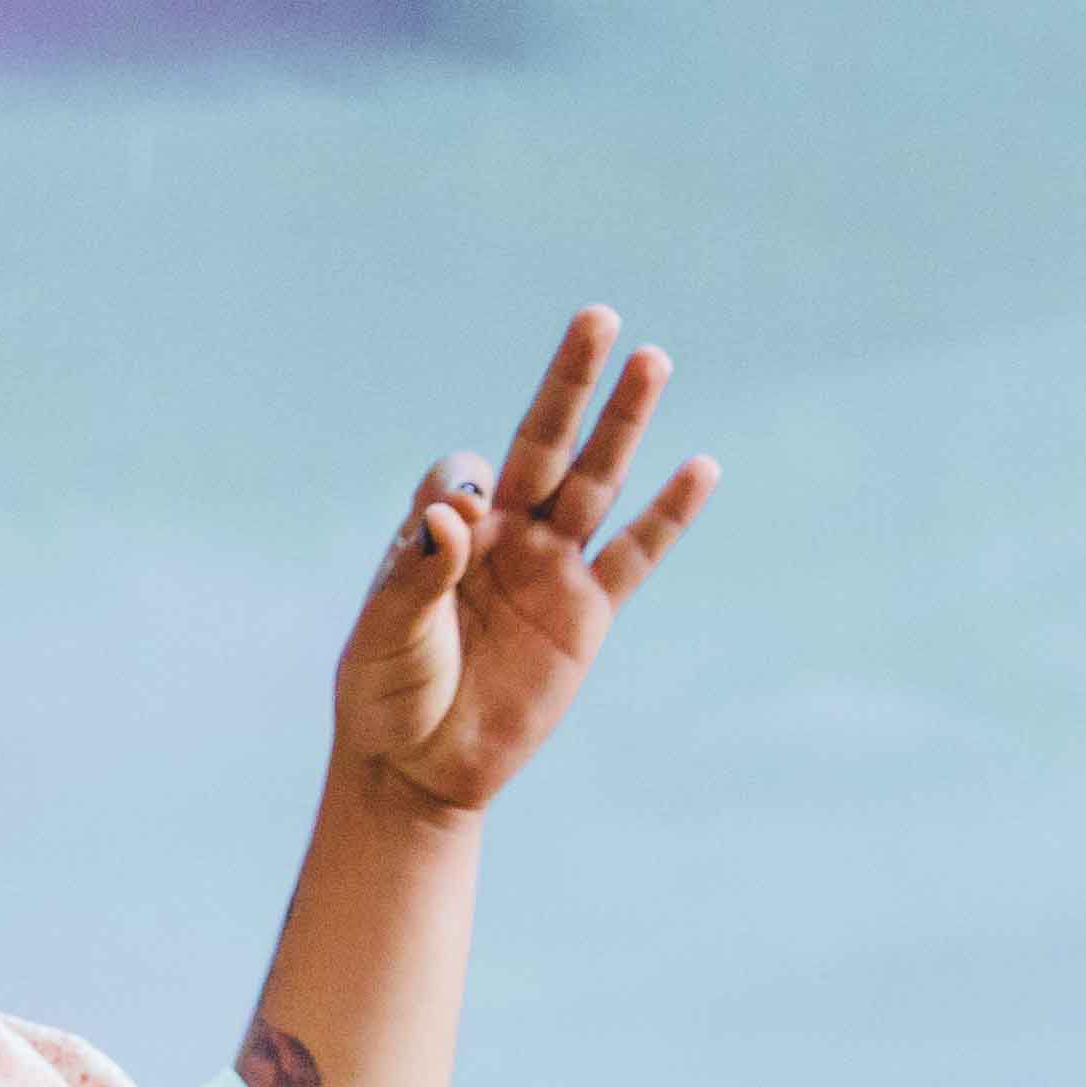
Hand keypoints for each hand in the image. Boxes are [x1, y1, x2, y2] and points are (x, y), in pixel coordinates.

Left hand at [332, 304, 715, 828]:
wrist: (419, 769)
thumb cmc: (386, 694)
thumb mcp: (387, 632)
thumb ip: (418, 572)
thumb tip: (456, 513)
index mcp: (442, 532)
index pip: (462, 476)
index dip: (462, 489)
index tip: (453, 529)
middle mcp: (501, 537)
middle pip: (544, 444)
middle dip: (569, 385)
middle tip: (596, 317)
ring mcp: (549, 570)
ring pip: (596, 483)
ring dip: (622, 424)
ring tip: (652, 358)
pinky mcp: (586, 615)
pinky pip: (635, 556)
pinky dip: (667, 515)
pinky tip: (698, 467)